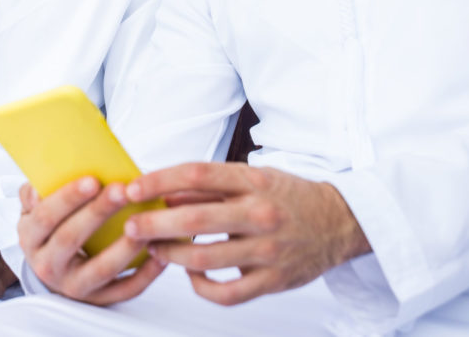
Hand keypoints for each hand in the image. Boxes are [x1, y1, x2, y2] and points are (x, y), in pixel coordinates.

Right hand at [18, 177, 164, 304]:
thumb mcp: (33, 210)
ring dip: (125, 247)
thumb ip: (34, 193)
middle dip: (99, 212)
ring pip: (101, 269)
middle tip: (122, 190)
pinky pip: (124, 290)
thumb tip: (38, 188)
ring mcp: (74, 285)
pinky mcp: (99, 299)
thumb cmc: (50, 226)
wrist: (53, 267)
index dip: (68, 198)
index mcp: (31, 237)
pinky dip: (145, 274)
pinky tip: (160, 254)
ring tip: (145, 224)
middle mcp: (48, 265)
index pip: (47, 216)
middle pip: (72, 238)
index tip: (93, 180)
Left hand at [124, 163, 369, 305]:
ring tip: (154, 249)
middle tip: (130, 226)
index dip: (160, 180)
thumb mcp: (252, 176)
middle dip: (154, 224)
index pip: (197, 175)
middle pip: (195, 219)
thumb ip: (211, 186)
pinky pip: (226, 293)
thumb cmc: (286, 194)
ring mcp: (268, 250)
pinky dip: (201, 286)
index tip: (134, 188)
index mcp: (253, 180)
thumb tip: (165, 193)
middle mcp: (260, 213)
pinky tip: (191, 274)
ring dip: (171, 256)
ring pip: (205, 259)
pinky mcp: (273, 281)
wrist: (338, 221)